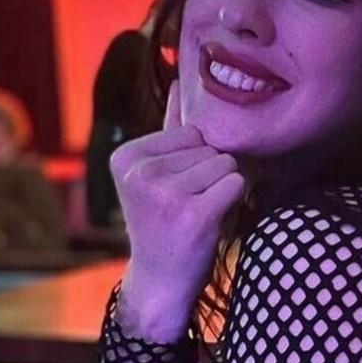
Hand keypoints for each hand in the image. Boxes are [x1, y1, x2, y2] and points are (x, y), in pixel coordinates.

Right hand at [111, 79, 246, 339]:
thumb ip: (169, 129)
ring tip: (197, 212)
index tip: (174, 190)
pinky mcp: (194, 214)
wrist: (160, 281)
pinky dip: (232, 201)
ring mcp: (166, 194)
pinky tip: (209, 221)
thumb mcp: (155, 174)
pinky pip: (235, 183)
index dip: (195, 160)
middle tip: (187, 205)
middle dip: (210, 174)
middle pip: (209, 146)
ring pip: (226, 163)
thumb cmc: (163, 223)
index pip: (190, 132)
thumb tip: (181, 81)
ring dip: (222, 188)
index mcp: (126, 157)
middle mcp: (141, 172)